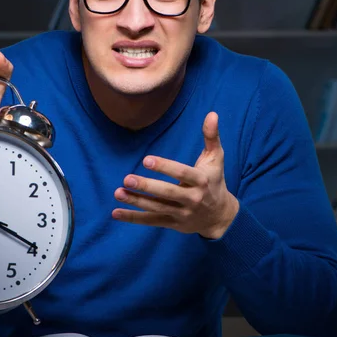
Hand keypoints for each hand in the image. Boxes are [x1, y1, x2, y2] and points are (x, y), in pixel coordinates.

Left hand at [112, 112, 239, 238]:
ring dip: (136, 202)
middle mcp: (192, 198)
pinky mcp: (172, 223)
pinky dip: (133, 218)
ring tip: (118, 193)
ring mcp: (181, 213)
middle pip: (167, 193)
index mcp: (201, 181)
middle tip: (127, 179)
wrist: (220, 216)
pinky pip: (151, 221)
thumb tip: (211, 113)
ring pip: (156, 208)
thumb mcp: (216, 158)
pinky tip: (116, 213)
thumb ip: (211, 136)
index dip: (165, 167)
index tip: (146, 160)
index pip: (182, 173)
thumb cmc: (214, 181)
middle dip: (147, 187)